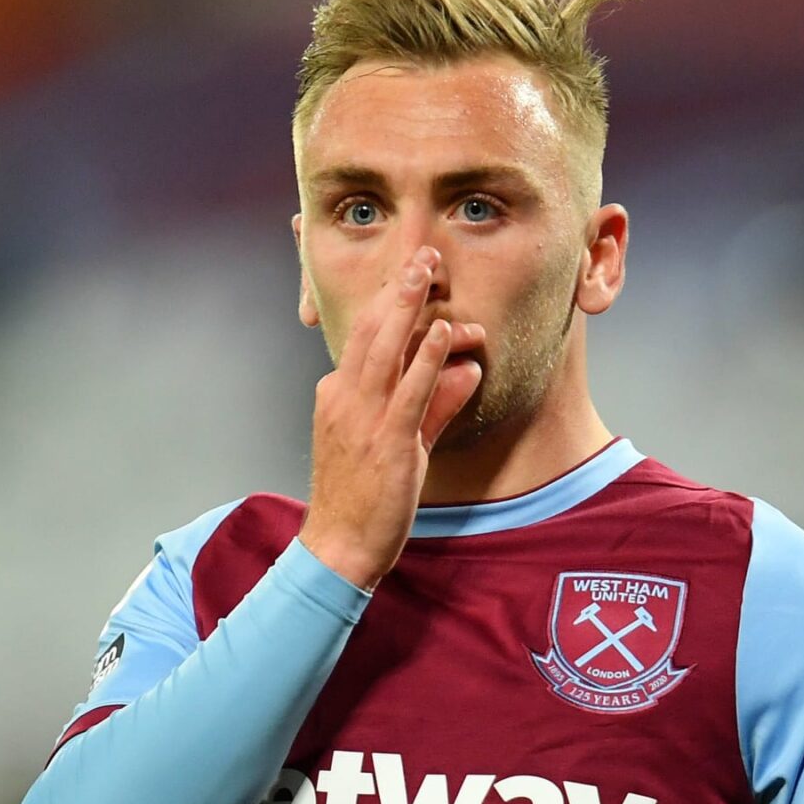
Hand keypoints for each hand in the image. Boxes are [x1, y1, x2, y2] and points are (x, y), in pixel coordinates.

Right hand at [297, 246, 485, 588]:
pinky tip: (442, 332)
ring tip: (428, 272)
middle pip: (370, 331)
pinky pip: (408, 392)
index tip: (411, 275)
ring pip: (385, 350)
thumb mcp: (397, 445)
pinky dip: (426, 358)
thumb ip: (433, 406)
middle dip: (397, 290)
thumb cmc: (361, 500)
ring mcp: (362, 419)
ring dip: (408, 308)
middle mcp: (344, 399)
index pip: (363, 338)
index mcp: (338, 395)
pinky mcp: (387, 443)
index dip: (389, 304)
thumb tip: (466, 371)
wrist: (336, 549)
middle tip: (422, 254)